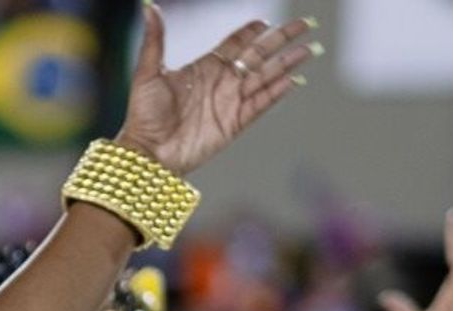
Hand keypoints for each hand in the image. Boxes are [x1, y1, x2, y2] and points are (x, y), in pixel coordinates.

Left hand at [115, 7, 317, 176]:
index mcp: (204, 68)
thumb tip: (148, 6)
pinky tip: (294, 80)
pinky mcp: (234, 123)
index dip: (251, 33)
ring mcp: (230, 102)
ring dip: (287, 63)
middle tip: (304, 24)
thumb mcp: (147, 72)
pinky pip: (261, 104)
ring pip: (265, 77)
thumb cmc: (143, 115)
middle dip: (281, 40)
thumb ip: (155, 40)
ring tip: (309, 50)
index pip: (235, 45)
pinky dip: (277, 92)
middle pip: (258, 56)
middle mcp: (221, 82)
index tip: (266, 22)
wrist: (149, 153)